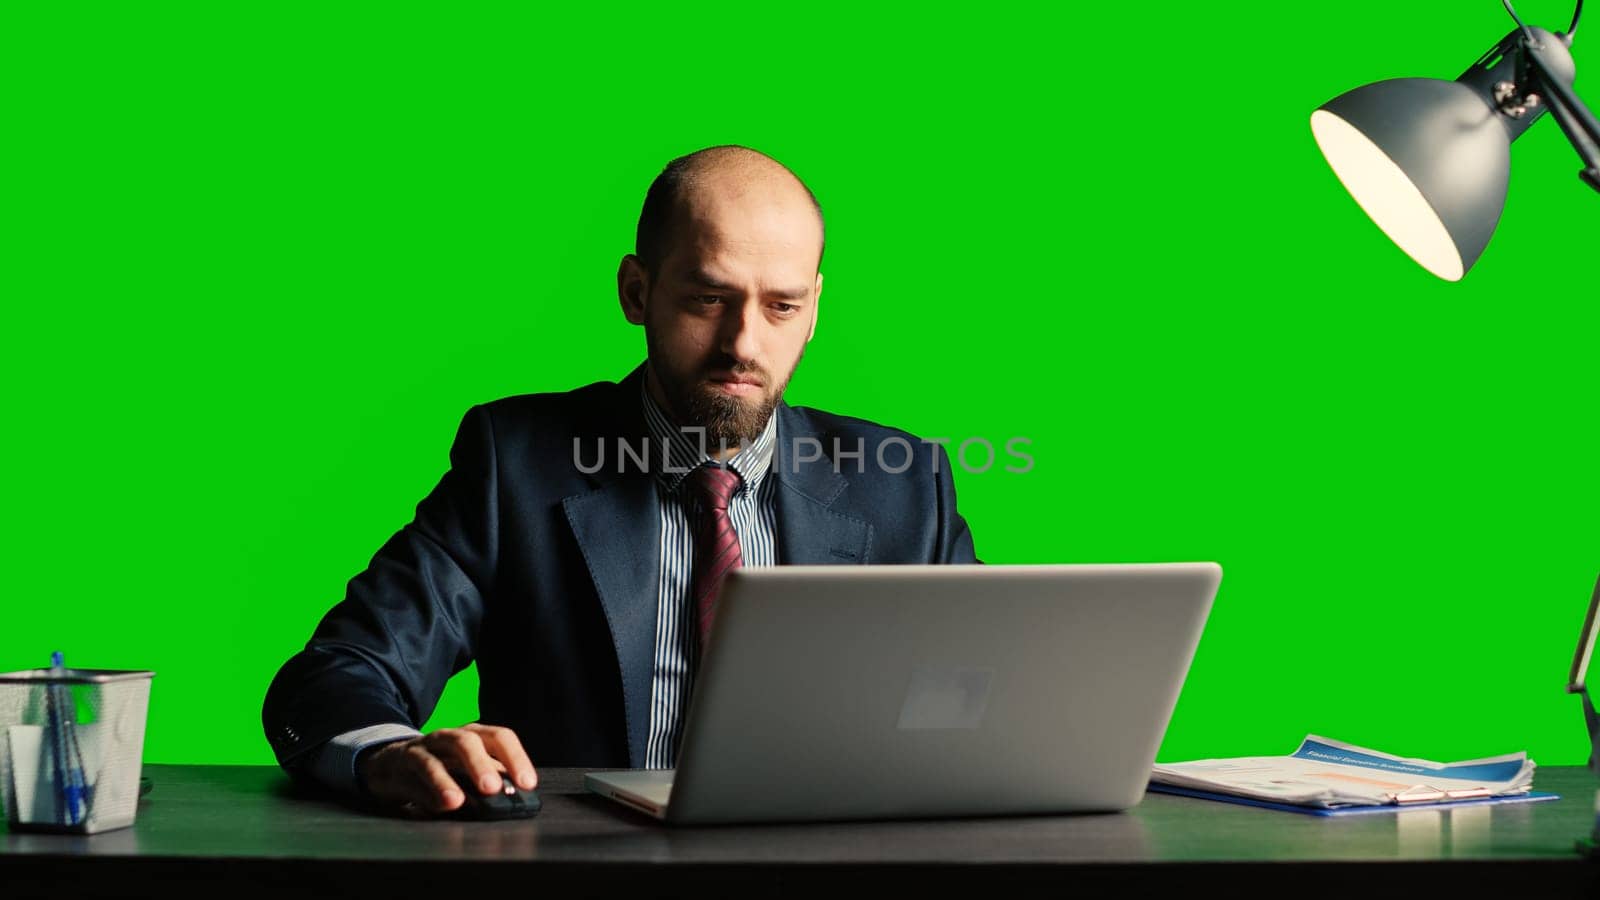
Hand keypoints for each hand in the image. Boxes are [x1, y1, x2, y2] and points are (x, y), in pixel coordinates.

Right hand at [356, 723, 537, 814]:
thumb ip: (486, 785)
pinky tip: (436, 804)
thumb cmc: (442, 768)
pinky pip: (411, 779)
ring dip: (445, 781)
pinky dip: (424, 792)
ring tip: (457, 801)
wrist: (395, 763)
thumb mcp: (468, 773)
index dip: (516, 758)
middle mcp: (450, 737)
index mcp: (474, 736)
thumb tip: (509, 802)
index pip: (500, 738)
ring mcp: (424, 748)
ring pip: (433, 759)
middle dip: (480, 765)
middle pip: (467, 742)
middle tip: (492, 789)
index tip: (528, 783)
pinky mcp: (402, 764)